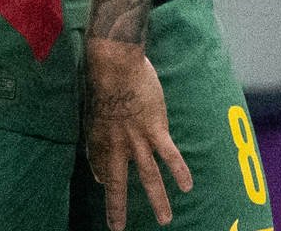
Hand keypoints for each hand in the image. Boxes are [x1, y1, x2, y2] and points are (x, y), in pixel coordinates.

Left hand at [84, 36, 191, 228]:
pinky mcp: (156, 129)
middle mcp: (117, 146)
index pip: (101, 167)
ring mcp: (137, 140)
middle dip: (117, 208)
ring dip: (157, 200)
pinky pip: (169, 156)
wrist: (116, 66)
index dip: (104, 177)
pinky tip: (187, 187)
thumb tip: (99, 128)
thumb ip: (98, 124)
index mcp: (100, 139)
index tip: (106, 182)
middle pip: (118, 184)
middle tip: (118, 228)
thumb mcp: (92, 105)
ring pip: (148, 176)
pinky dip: (179, 171)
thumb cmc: (103, 79)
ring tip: (165, 219)